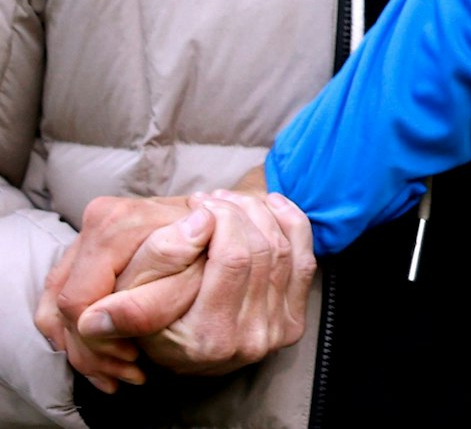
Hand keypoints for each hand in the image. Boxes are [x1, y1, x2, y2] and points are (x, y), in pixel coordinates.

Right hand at [37, 190, 314, 390]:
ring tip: (228, 201)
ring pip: (284, 248)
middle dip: (238, 211)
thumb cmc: (156, 316)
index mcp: (206, 339)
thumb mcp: (135, 306)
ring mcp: (276, 332)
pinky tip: (267, 205)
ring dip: (258, 212)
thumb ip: (130, 300)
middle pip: (262, 248)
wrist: (189, 345)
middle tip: (212, 198)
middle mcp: (248, 340)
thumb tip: (92, 316)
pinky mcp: (293, 322)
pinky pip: (305, 256)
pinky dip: (289, 222)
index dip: (219, 218)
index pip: (233, 257)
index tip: (199, 204)